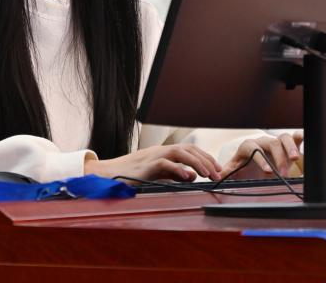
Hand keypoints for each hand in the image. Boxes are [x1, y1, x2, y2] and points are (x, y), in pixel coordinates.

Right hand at [84, 144, 221, 182]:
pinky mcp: (146, 166)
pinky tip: (188, 176)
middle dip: (205, 160)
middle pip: (188, 148)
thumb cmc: (131, 175)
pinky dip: (177, 169)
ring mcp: (152, 157)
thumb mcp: (157, 174)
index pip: (189, 149)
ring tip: (207, 175)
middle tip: (217, 174)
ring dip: (196, 163)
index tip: (217, 169)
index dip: (205, 157)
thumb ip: (174, 174)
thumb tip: (191, 176)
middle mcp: (160, 151)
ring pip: (179, 152)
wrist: (107, 175)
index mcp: (163, 152)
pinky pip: (164, 164)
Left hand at [218, 131, 302, 179]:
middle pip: (271, 143)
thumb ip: (228, 172)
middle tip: (282, 173)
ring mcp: (276, 143)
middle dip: (277, 158)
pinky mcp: (287, 146)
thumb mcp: (235, 170)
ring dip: (289, 148)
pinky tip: (304, 138)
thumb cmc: (245, 167)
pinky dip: (299, 137)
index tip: (268, 171)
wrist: (254, 166)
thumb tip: (216, 177)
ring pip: (283, 139)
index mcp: (249, 147)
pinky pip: (294, 137)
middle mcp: (263, 142)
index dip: (261, 159)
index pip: (254, 149)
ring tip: (294, 159)